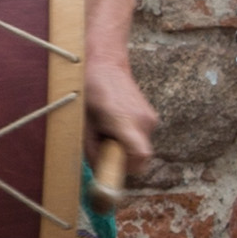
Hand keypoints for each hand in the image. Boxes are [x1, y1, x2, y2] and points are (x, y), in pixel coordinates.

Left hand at [83, 52, 159, 176]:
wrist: (105, 65)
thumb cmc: (89, 93)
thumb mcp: (83, 125)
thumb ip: (93, 152)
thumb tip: (100, 172)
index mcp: (125, 121)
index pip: (141, 157)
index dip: (128, 167)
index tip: (112, 162)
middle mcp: (144, 121)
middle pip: (141, 157)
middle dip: (123, 157)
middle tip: (104, 143)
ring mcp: (151, 118)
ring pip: (142, 147)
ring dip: (126, 146)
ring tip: (109, 129)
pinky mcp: (152, 116)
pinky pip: (142, 137)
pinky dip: (130, 137)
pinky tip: (116, 123)